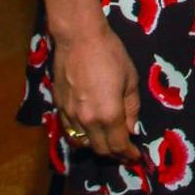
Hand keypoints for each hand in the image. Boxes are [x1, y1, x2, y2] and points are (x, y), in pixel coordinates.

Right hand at [53, 23, 140, 160]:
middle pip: (100, 149)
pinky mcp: (59, 108)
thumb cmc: (110, 53)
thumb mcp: (130, 78)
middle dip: (115, 154)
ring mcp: (70, 115)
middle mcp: (87, 121)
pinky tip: (89, 132)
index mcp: (109, 114)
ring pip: (83, 144)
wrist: (79, 37)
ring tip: (108, 143)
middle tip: (125, 152)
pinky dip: (81, 138)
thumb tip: (132, 130)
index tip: (135, 157)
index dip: (128, 154)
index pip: (119, 145)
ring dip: (97, 147)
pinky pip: (70, 132)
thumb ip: (131, 107)